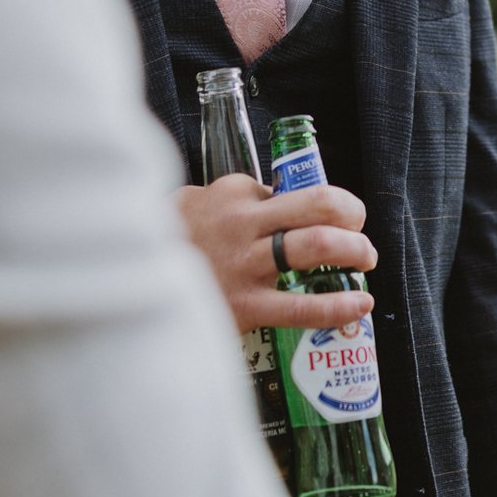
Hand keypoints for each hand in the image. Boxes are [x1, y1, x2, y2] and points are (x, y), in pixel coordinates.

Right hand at [174, 174, 377, 332]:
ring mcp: (244, 264)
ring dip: (355, 250)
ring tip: (365, 259)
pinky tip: (360, 303)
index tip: (335, 214)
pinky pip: (302, 306)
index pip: (296, 190)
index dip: (325, 203)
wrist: (132, 282)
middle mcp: (242, 223)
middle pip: (319, 206)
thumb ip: (237, 200)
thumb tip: (277, 200)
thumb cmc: (172, 243)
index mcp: (234, 194)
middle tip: (360, 230)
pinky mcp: (244, 304)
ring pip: (317, 246)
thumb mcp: (199, 203)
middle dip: (353, 216)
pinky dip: (339, 305)